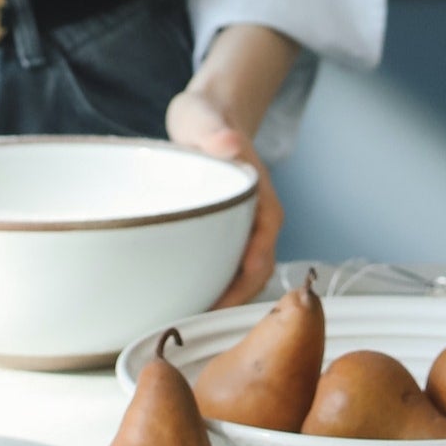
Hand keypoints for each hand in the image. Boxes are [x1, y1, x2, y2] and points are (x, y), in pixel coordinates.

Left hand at [168, 86, 282, 309]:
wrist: (208, 118)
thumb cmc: (208, 120)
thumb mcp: (207, 120)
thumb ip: (217, 133)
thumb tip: (226, 143)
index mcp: (263, 204)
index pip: (260, 257)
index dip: (241, 287)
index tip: (216, 306)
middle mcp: (258, 224)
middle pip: (252, 279)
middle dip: (229, 305)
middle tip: (191, 326)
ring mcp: (243, 232)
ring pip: (240, 279)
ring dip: (220, 301)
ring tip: (184, 321)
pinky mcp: (226, 236)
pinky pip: (224, 270)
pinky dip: (210, 288)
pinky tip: (182, 298)